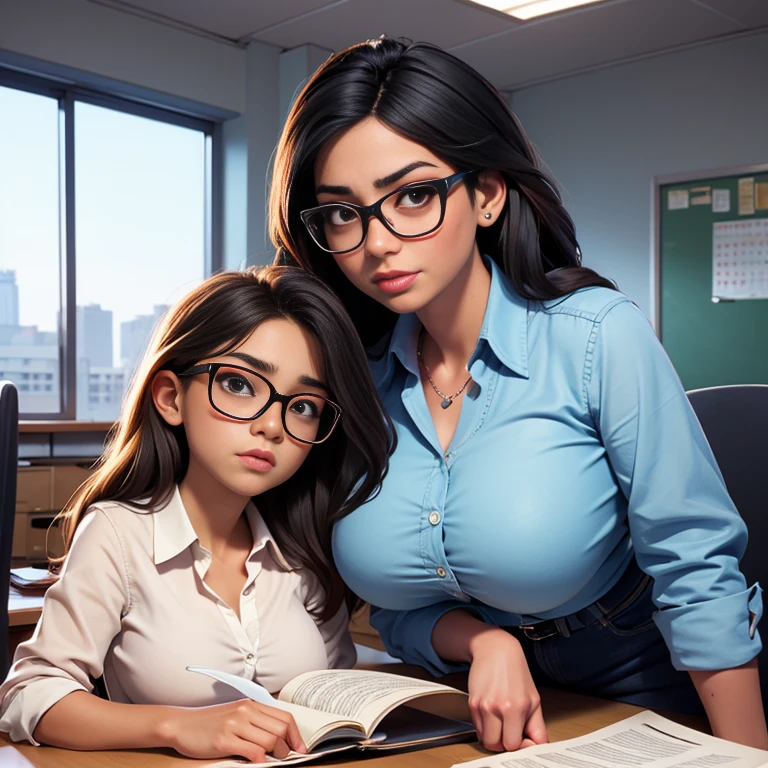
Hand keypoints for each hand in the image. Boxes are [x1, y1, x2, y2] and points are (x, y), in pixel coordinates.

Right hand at [162, 699, 306, 762]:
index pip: (284, 717)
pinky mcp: (225, 740)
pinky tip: (259, 765)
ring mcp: (235, 725)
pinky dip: (261, 762)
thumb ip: (255, 722)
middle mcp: (246, 711)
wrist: (181, 724)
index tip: (300, 749)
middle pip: (281, 729)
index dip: (296, 735)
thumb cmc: (209, 723)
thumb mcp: (235, 715)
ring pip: (270, 741)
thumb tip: (279, 738)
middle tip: (288, 758)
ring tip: (273, 762)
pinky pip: (253, 753)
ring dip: (276, 755)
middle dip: (289, 747)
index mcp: (251, 704)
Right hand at [467, 628, 547, 751]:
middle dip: (504, 742)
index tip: (523, 739)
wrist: (496, 650)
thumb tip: (537, 747)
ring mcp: (483, 705)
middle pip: (496, 745)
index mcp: (516, 707)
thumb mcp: (534, 700)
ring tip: (502, 722)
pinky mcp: (472, 703)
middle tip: (511, 731)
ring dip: (494, 736)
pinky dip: (486, 727)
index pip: (513, 745)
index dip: (519, 745)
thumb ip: (537, 727)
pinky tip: (494, 714)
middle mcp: (498, 707)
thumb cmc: (516, 672)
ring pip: (485, 740)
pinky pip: (478, 728)